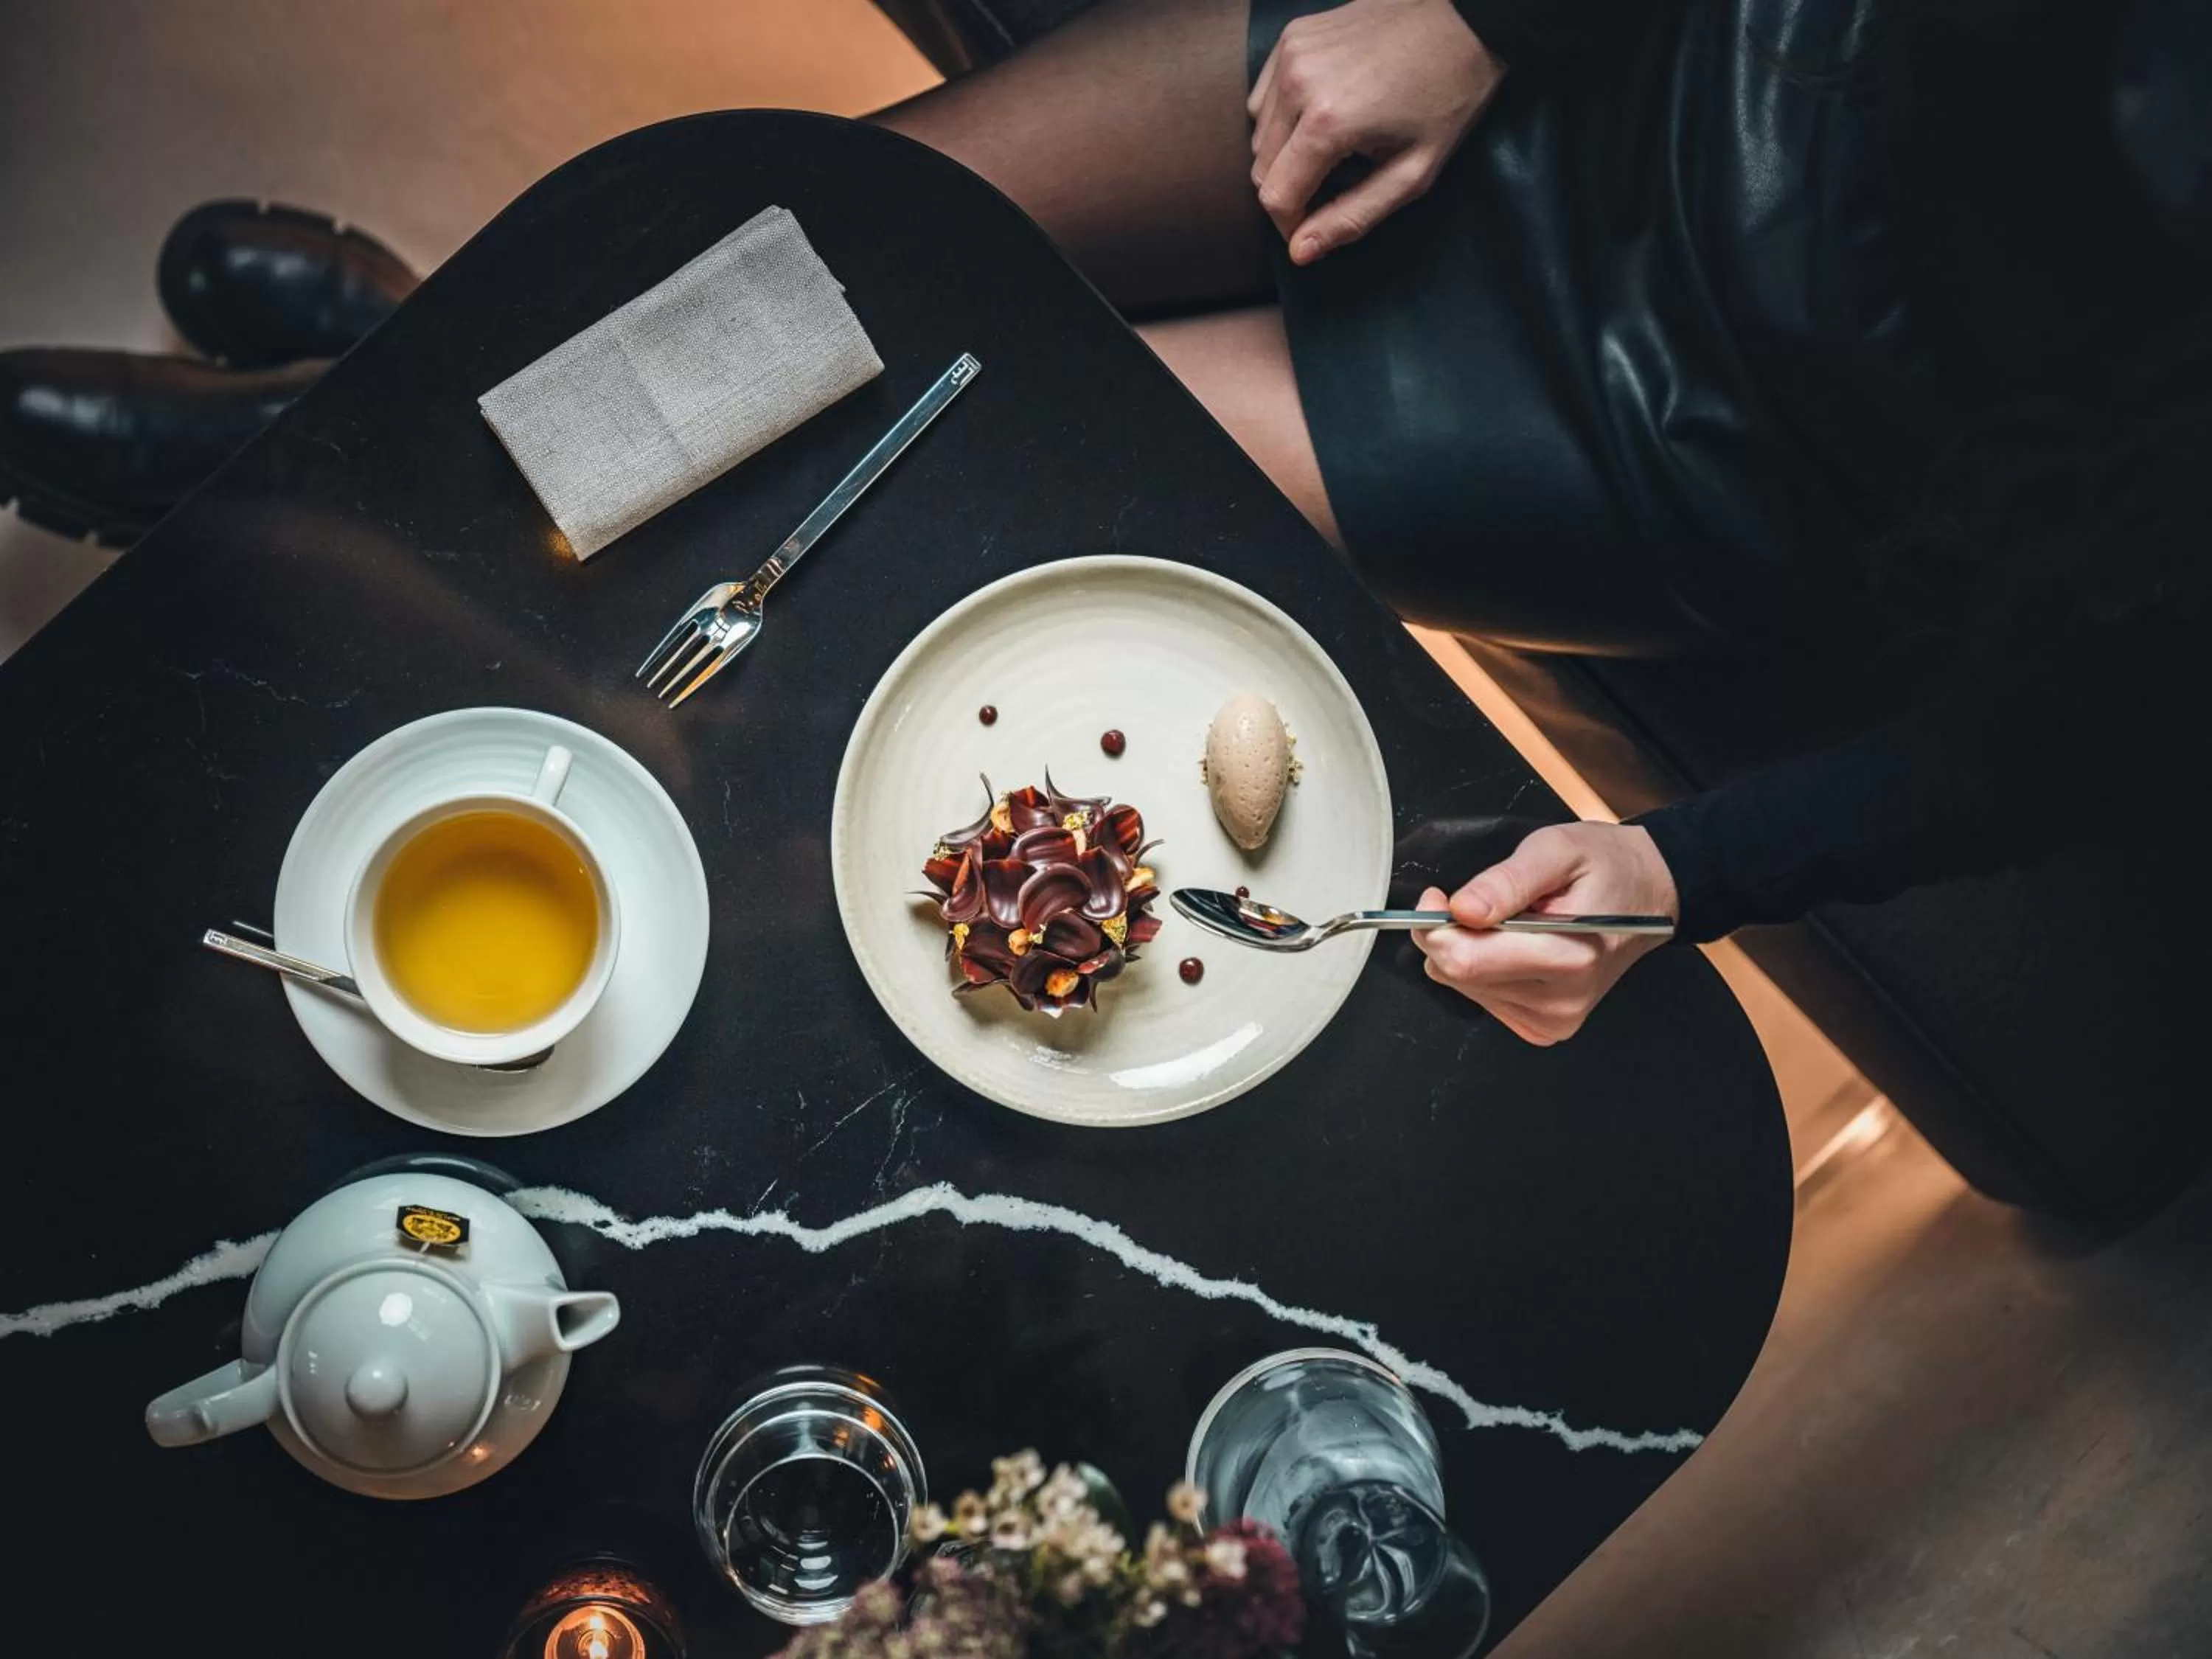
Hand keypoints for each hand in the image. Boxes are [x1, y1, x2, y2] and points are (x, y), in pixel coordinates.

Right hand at [1248, 0, 1504, 264]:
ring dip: (1285, 153)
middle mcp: (1298, 83)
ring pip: (1258, 132)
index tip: (1315, 227)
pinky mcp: (1293, 36)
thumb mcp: (1413, 173)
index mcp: (1328, 123)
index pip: (1275, 197)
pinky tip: (1321, 116)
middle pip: (1261, 167)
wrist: (1465, 18)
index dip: (1291, 225)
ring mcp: (1292, 53)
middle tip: (1334, 186)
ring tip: (1333, 148)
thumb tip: (1301, 251)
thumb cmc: (1450, 96)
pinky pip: (1264, 96)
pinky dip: (1283, 117)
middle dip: (1290, 190)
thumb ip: (1353, 216)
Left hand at [1412, 822, 1678, 1044]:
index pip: (1466, 960)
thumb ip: (1507, 881)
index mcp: (1569, 958)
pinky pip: (1480, 996)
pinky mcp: (1543, 1026)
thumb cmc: (1606, 868)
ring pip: (1462, 986)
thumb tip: (1462, 909)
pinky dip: (1482, 967)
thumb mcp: (1557, 850)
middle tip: (1472, 901)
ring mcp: (1552, 1020)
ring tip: (1507, 921)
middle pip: (1458, 975)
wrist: (1646, 894)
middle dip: (1448, 934)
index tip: (1438, 897)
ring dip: (1467, 949)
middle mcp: (1561, 1001)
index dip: (1436, 926)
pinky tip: (1512, 946)